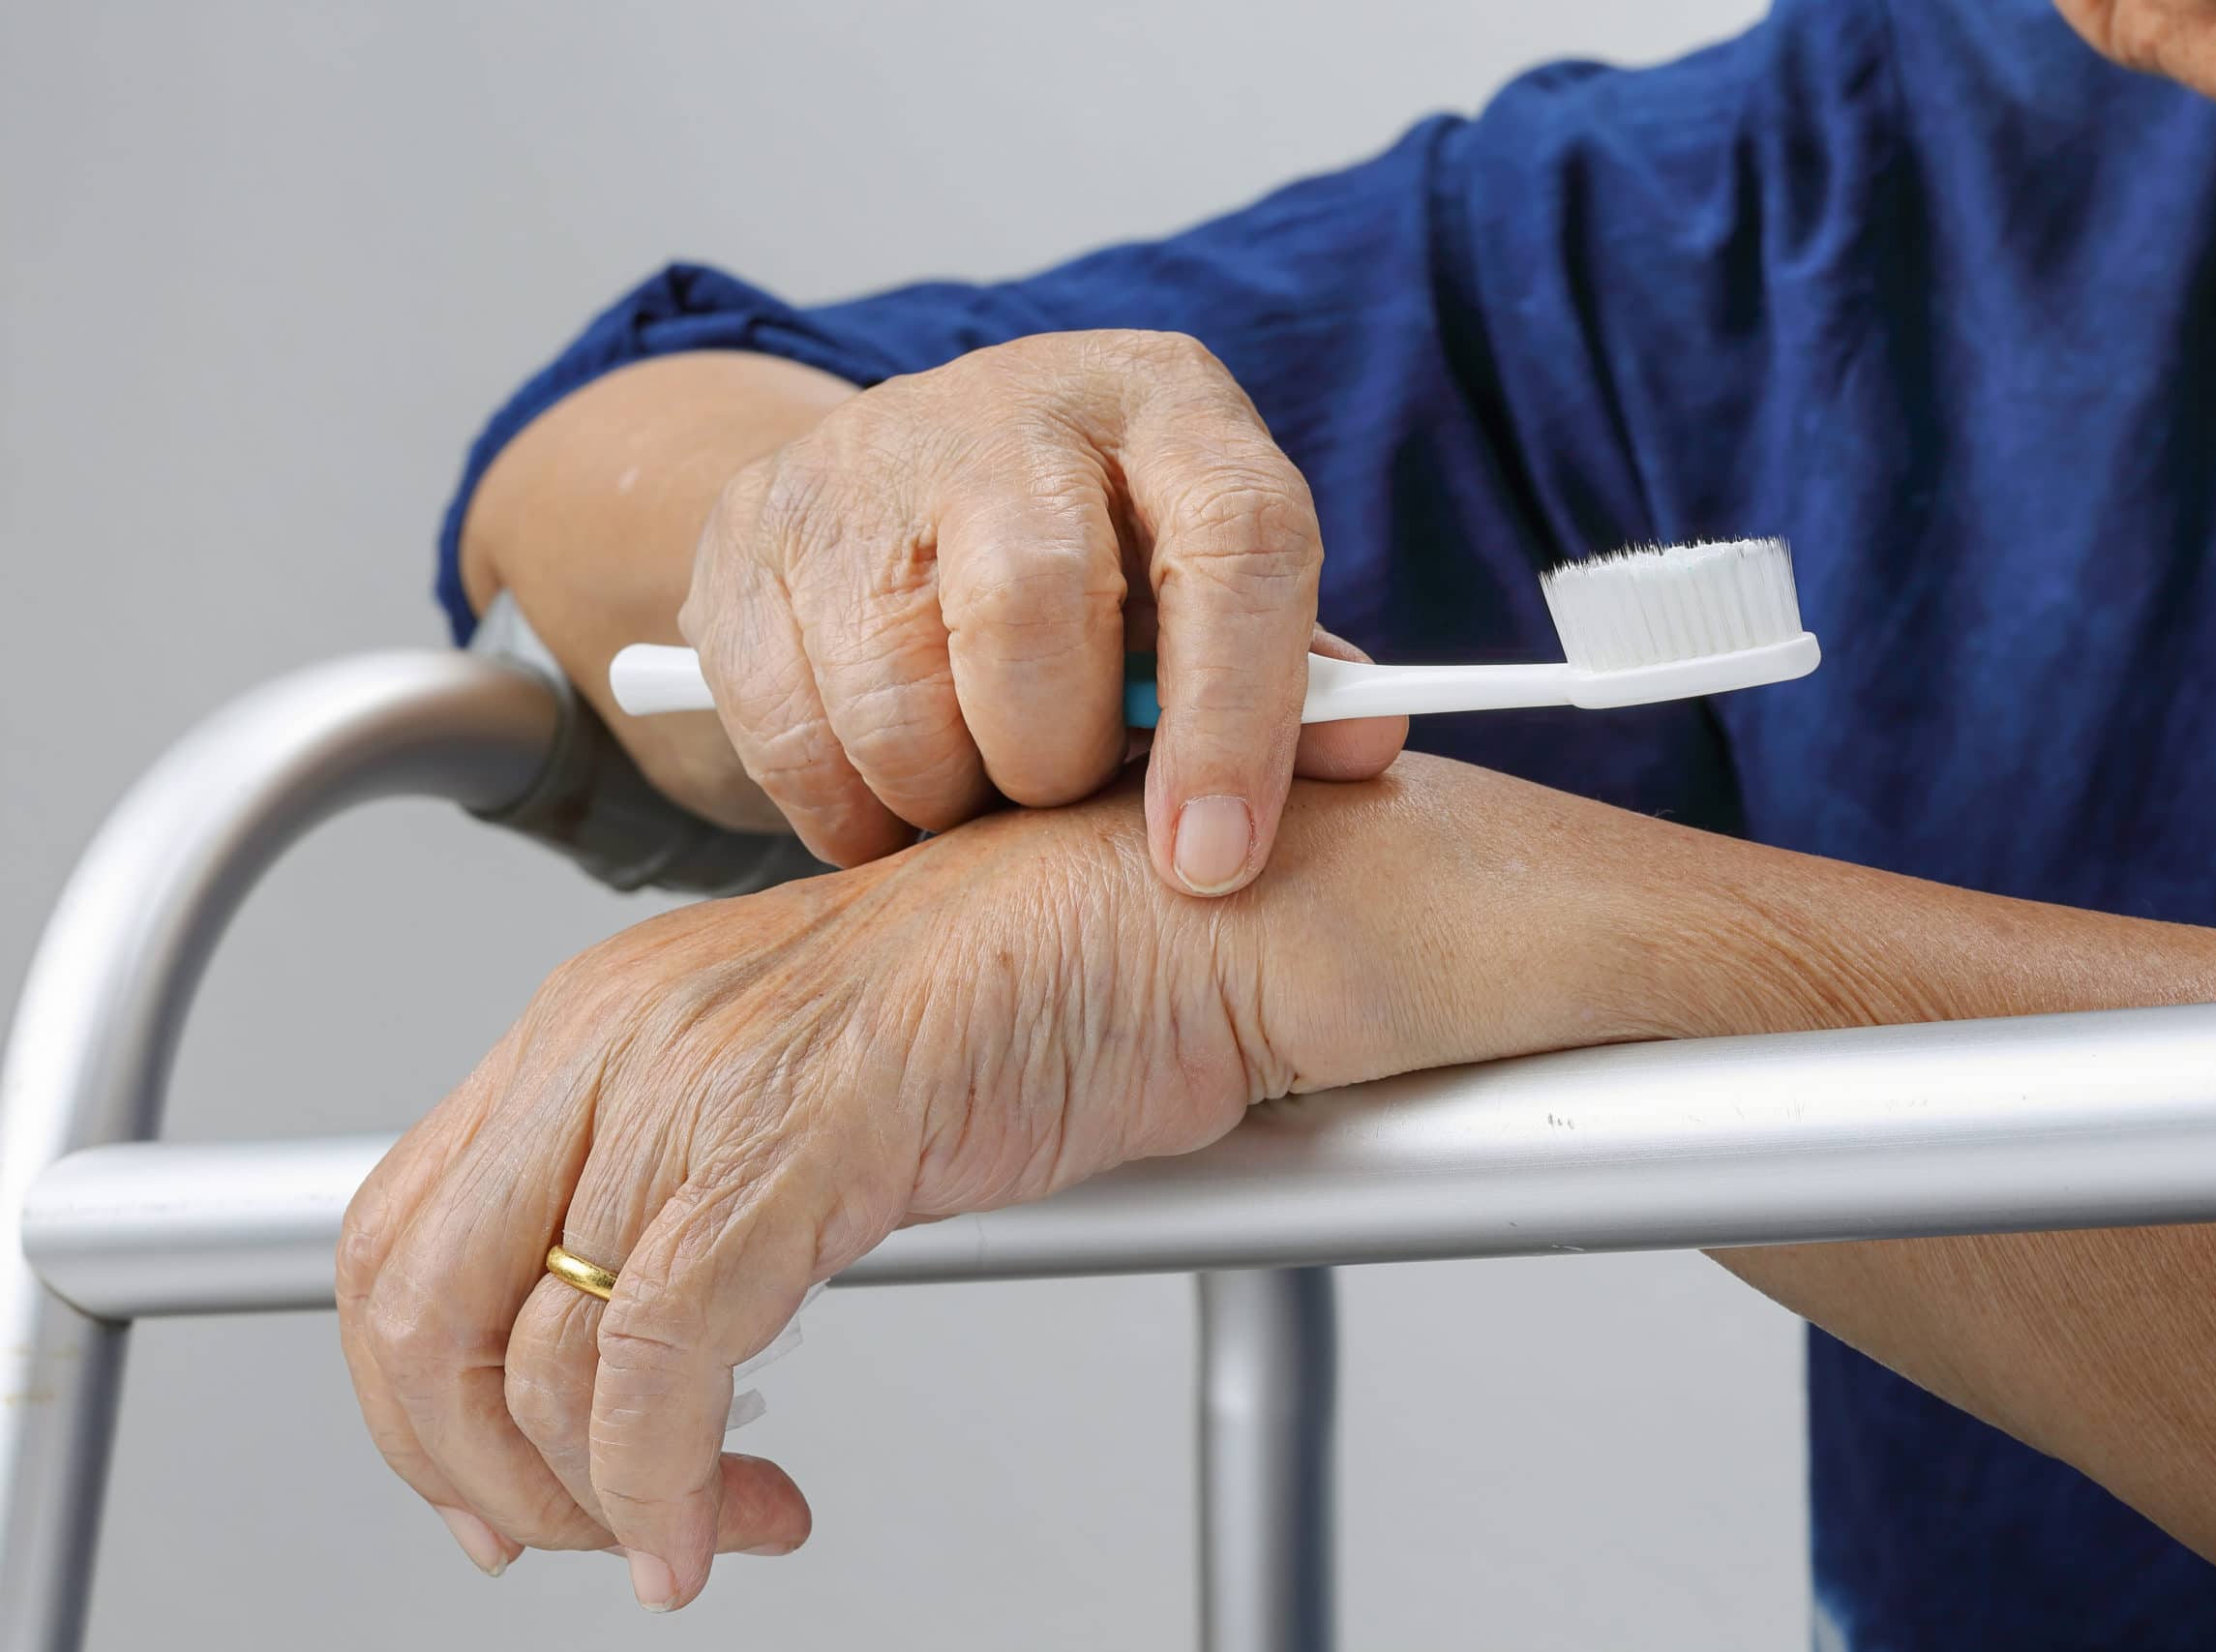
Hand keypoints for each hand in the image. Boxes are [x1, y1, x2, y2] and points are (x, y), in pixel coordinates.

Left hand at [335, 755, 1668, 1611]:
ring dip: (593, 1498)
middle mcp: (620, 1030)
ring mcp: (700, 1077)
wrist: (1193, 919)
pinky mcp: (798, 1136)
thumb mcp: (812, 1080)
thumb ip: (699, 1176)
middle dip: (469, 1462)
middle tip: (573, 1536)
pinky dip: (664, 1482)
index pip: (403, 1221)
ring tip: (703, 1528)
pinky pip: (657, 1360)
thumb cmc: (1046, 993)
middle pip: (415, 1297)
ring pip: (530, 1353)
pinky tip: (725, 1525)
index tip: (493, 1479)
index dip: (415, 1387)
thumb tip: (628, 1329)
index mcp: (605, 1011)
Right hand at [677, 329, 1405, 892]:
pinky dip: (845, 806)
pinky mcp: (747, 524)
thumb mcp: (1209, 602)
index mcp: (1172, 409)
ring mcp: (864, 456)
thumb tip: (1368, 744)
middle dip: (1050, 755)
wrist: (896, 498)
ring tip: (974, 790)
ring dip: (942, 795)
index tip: (1213, 858)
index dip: (1235, 715)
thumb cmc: (1104, 574)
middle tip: (1055, 796)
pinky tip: (887, 788)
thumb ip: (1291, 679)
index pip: (1236, 540)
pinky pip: (789, 728)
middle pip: (1033, 604)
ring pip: (897, 691)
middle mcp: (1018, 404)